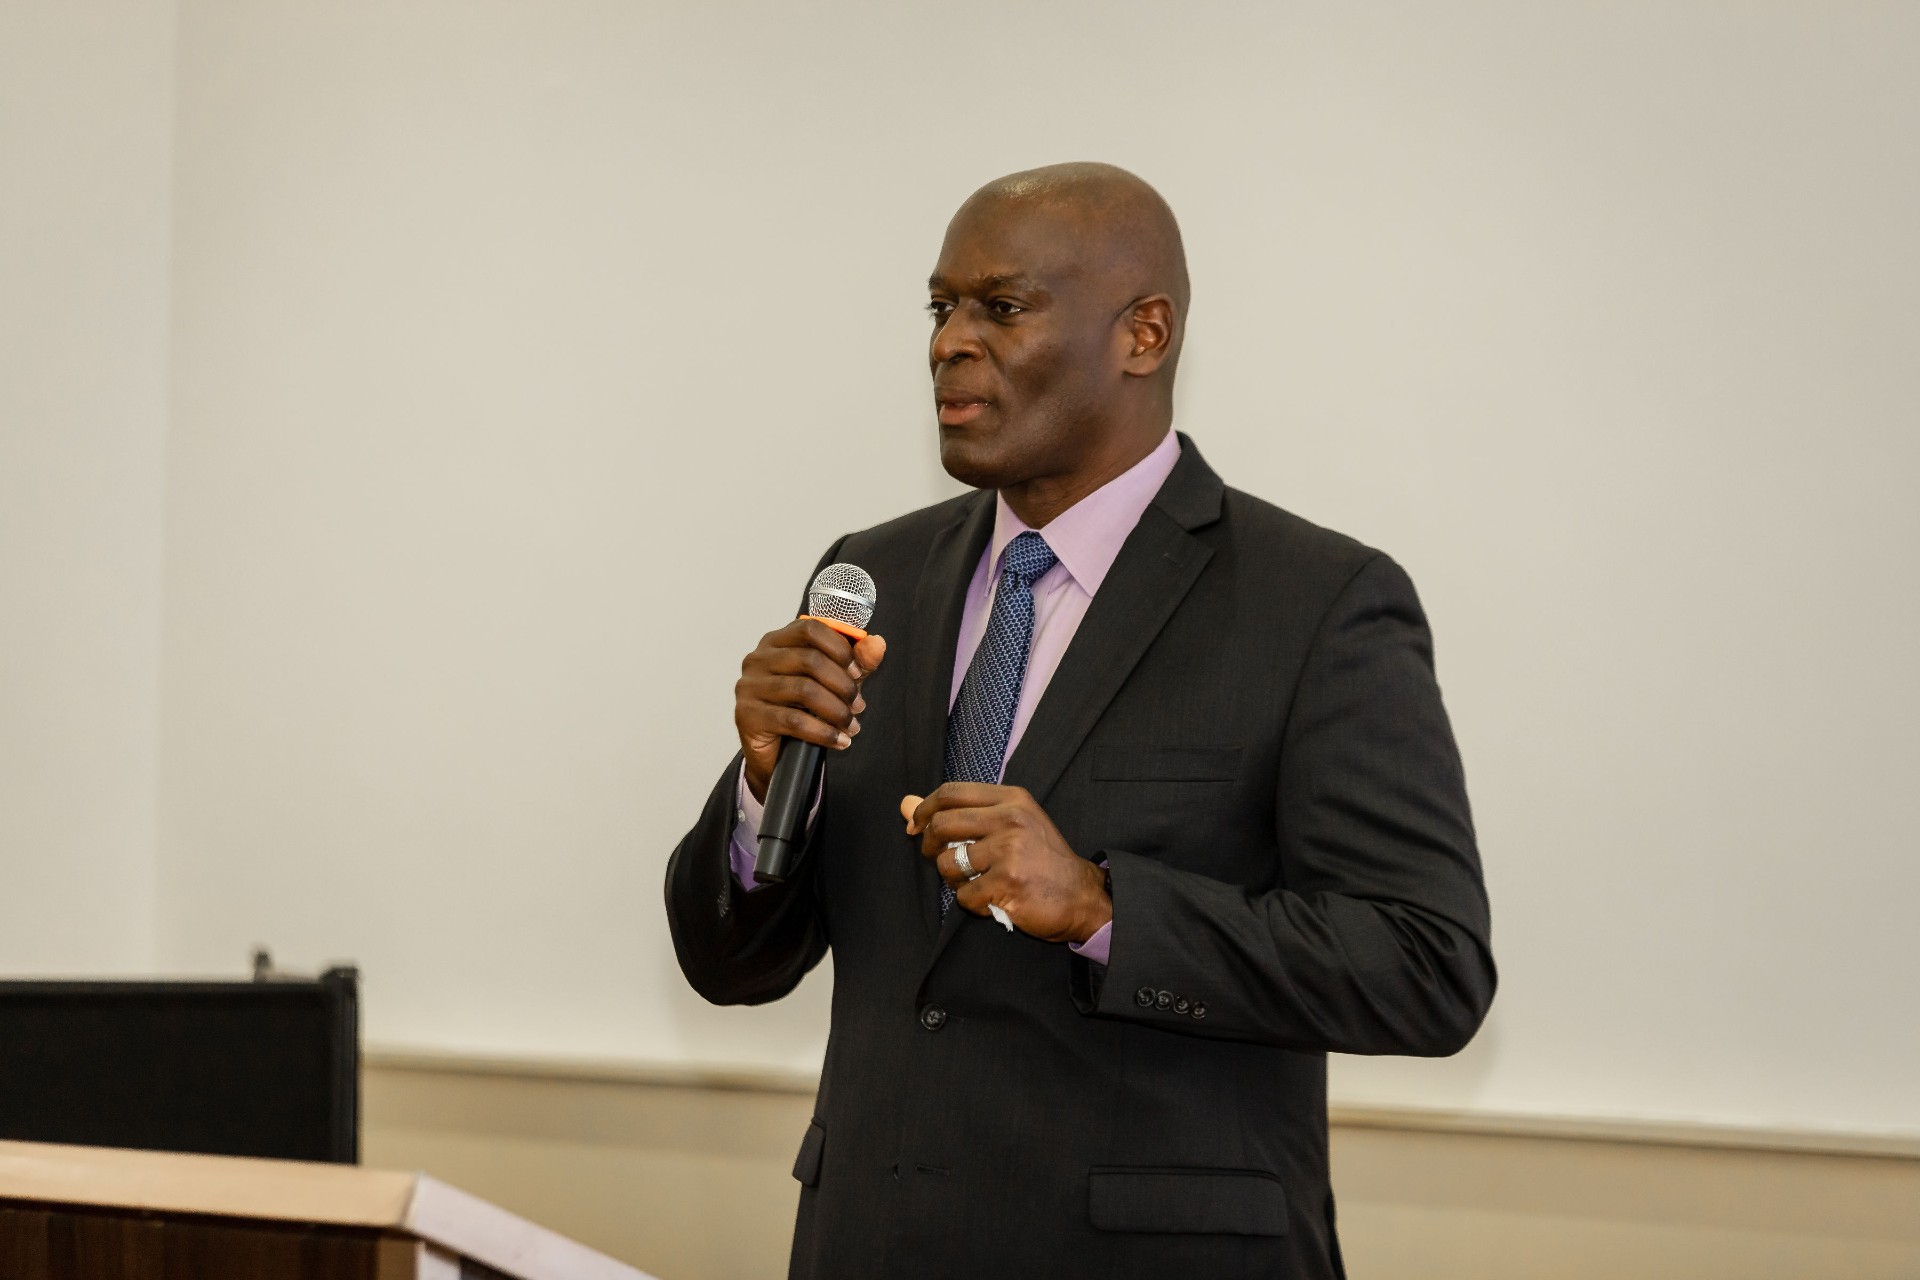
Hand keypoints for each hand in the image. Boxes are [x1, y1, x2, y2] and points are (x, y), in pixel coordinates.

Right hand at [736, 620, 885, 800]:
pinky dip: (823, 732)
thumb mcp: (834, 682)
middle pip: (810, 660)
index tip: (857, 671)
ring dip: (836, 711)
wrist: (774, 752)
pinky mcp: (747, 715)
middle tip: (857, 705)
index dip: (840, 648)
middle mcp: (757, 659)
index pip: (811, 629)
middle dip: (842, 685)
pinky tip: (839, 740)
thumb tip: (877, 644)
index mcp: (776, 641)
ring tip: (851, 725)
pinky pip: (794, 721)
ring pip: (804, 690)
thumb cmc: (802, 709)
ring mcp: (748, 686)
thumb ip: (856, 662)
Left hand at [901, 783, 1111, 943]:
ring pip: (948, 863)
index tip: (915, 826)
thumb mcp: (1009, 824)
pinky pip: (964, 896)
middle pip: (942, 824)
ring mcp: (1010, 851)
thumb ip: (960, 812)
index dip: (925, 809)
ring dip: (952, 878)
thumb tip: (905, 804)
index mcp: (1012, 799)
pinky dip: (971, 903)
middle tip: (937, 857)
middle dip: (929, 845)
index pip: (951, 792)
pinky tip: (990, 899)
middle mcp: (1011, 819)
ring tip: (971, 881)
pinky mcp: (1008, 883)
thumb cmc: (1042, 859)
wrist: (1081, 895)